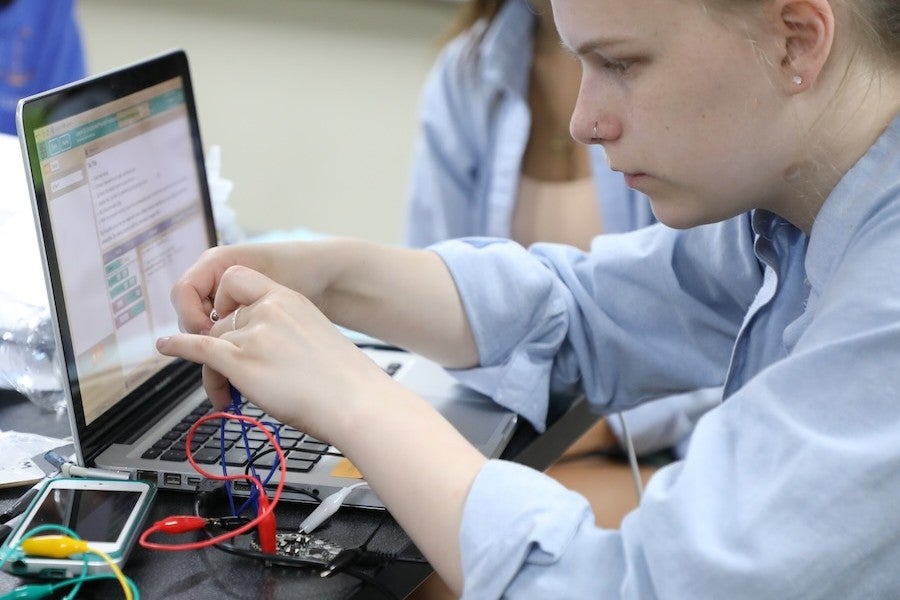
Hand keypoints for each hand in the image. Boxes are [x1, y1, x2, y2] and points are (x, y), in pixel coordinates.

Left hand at [157, 265, 393, 442]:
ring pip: (213, 341)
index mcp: (290, 300)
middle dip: (221, 347)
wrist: (356, 400)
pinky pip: (197, 348)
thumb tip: (271, 357)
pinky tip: (166, 347)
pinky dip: (177, 347)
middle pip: (223, 320)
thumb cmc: (345, 382)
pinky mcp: (241, 359)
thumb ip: (287, 337)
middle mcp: (269, 310)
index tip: (228, 320)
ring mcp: (254, 333)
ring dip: (214, 369)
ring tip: (228, 394)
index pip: (240, 282)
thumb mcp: (316, 340)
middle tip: (233, 377)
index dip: (227, 301)